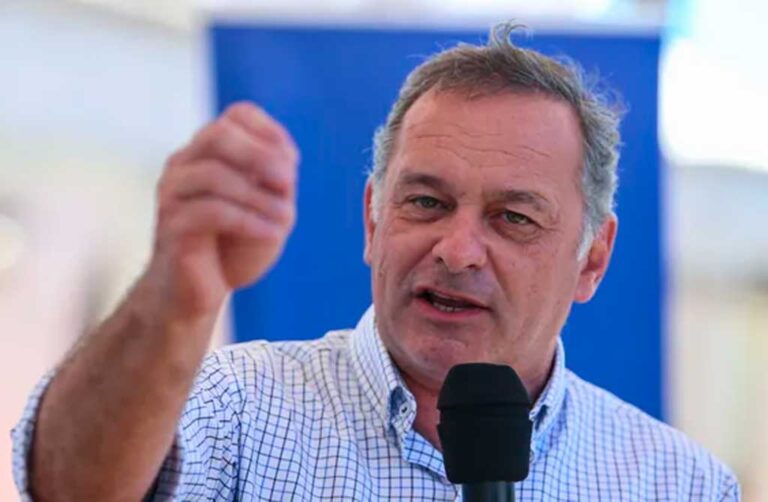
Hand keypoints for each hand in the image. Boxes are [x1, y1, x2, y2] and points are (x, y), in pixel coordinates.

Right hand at [145, 102, 297, 321]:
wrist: (197, 294)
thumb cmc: (234, 248)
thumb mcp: (267, 209)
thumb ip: (276, 182)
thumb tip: (286, 161)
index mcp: (207, 152)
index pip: (237, 115)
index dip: (271, 132)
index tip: (294, 163)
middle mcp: (184, 164)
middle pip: (219, 134)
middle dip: (261, 155)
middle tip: (288, 184)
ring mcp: (172, 193)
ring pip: (213, 175)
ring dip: (258, 196)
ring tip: (286, 219)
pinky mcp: (171, 226)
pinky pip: (210, 212)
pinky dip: (248, 221)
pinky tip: (271, 235)